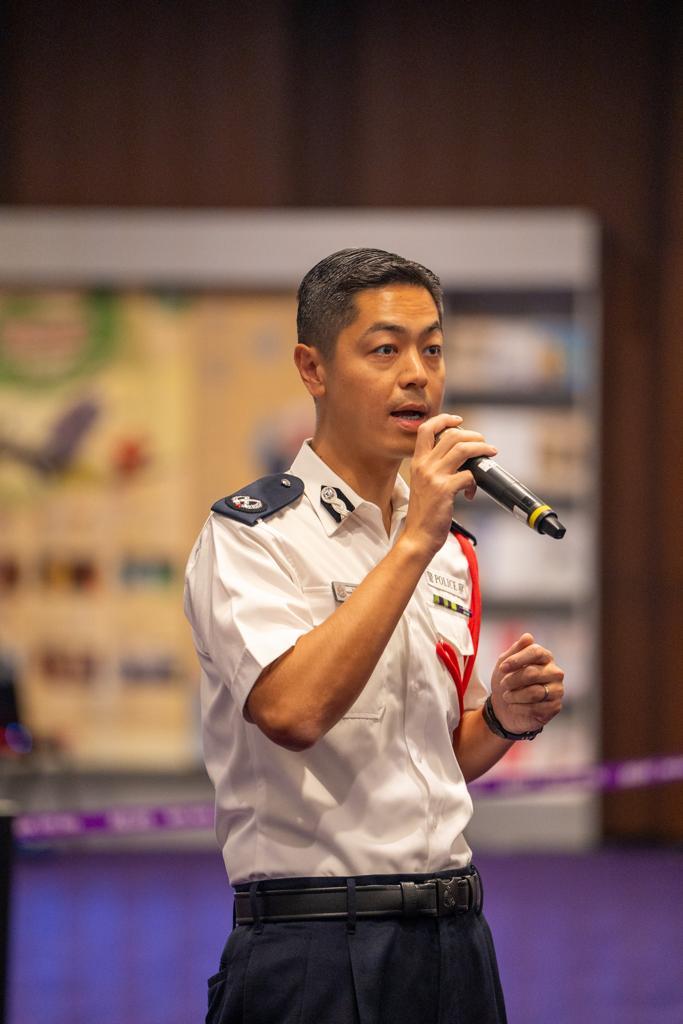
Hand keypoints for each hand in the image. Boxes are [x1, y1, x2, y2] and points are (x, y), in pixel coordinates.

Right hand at [403, 413, 496, 557]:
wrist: (418, 535)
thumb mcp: (423, 484)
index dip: (444, 420)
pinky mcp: (444, 490)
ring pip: (463, 449)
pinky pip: (469, 475)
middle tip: (484, 443)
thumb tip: (460, 457)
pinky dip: (475, 482)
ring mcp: (434, 477)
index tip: (458, 420)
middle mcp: (424, 466)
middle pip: (451, 435)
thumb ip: (434, 468)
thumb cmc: (424, 512)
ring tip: (490, 453)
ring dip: (482, 449)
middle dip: (473, 435)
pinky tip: (471, 493)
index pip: (426, 429)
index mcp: (417, 462)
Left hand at [490, 633, 563, 734]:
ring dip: (514, 696)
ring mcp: (557, 689)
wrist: (506, 707)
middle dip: (512, 680)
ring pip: (534, 692)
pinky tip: (513, 706)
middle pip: (532, 673)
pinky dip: (519, 708)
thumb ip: (515, 650)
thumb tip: (528, 637)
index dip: (517, 659)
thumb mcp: (505, 663)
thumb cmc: (507, 681)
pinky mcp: (555, 706)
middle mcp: (555, 671)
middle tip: (503, 684)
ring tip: (507, 696)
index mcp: (544, 657)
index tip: (502, 668)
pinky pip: (536, 708)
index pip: (535, 651)